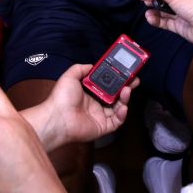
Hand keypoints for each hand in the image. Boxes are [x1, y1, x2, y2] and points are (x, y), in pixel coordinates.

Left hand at [0, 65, 134, 149]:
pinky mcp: (102, 127)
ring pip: (118, 108)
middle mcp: (96, 105)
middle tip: (134, 81)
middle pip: (116, 97)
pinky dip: (122, 114)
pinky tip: (123, 106)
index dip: (116, 80)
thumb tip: (92, 65)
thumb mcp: (70, 76)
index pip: (107, 86)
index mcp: (89, 94)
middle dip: (126, 88)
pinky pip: (117, 122)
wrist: (58, 117)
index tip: (124, 73)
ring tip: (127, 90)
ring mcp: (100, 116)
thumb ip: (81, 68)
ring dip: (125, 99)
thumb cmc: (61, 98)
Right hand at [139, 0, 192, 47]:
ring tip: (148, 11)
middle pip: (163, 0)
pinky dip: (156, 21)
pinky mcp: (179, 26)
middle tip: (147, 2)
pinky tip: (150, 18)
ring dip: (154, 11)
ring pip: (163, 12)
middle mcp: (181, 1)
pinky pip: (164, 22)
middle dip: (153, 1)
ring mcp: (180, 14)